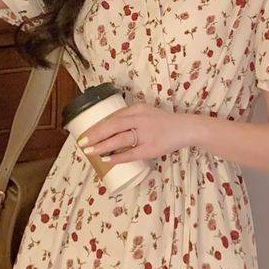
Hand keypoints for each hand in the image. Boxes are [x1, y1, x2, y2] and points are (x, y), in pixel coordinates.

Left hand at [76, 102, 191, 164]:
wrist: (186, 129)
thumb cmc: (164, 123)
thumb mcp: (147, 113)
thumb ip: (131, 118)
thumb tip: (110, 128)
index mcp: (138, 109)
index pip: (113, 116)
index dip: (98, 125)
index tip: (85, 132)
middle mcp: (140, 118)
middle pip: (113, 125)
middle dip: (95, 134)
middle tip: (82, 141)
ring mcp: (146, 133)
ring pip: (120, 139)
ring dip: (102, 145)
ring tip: (90, 150)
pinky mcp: (151, 148)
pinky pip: (131, 153)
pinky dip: (117, 156)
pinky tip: (106, 159)